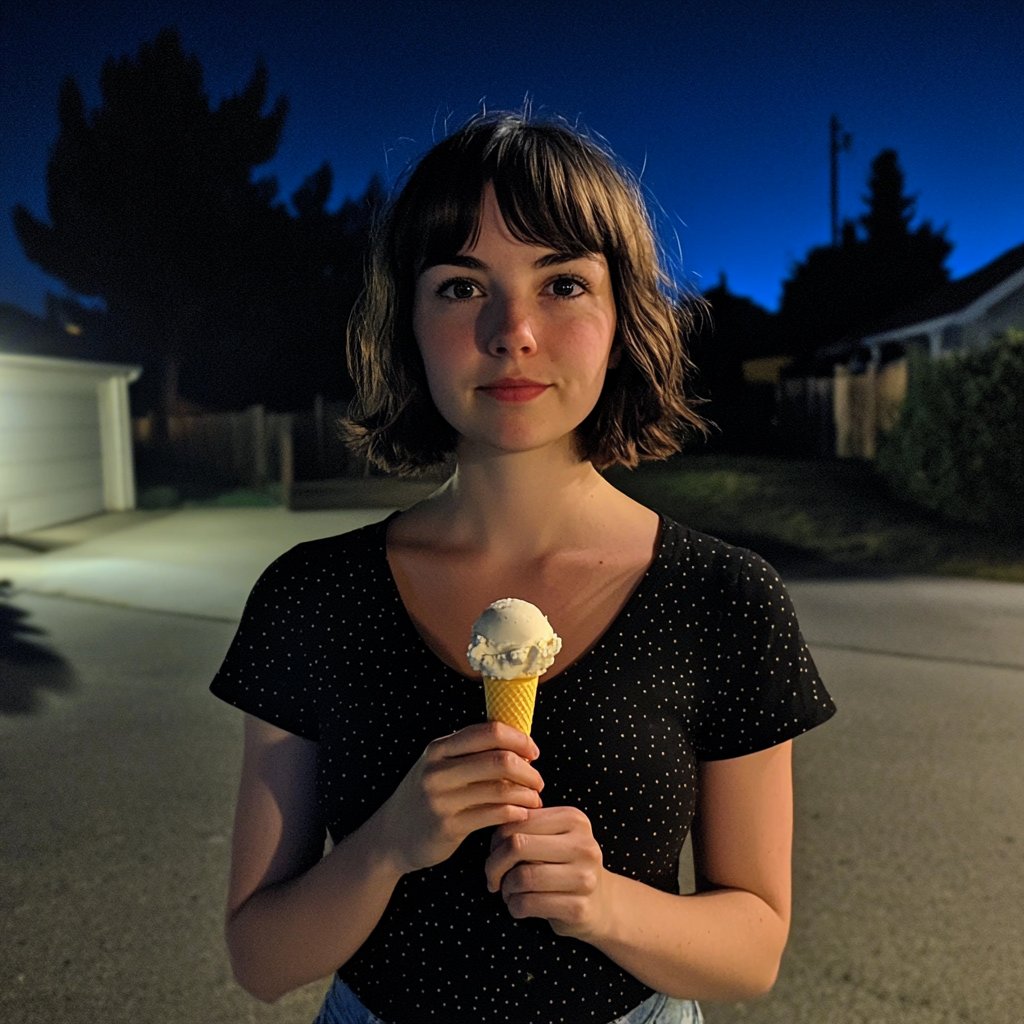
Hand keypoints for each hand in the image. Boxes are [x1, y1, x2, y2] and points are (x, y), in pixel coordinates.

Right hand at [376, 721, 543, 875]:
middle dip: (528, 770)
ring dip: (526, 794)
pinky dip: (515, 812)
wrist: (391, 836)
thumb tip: (518, 742)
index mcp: (439, 748)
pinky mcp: (447, 826)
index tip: (533, 751)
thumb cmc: (427, 796)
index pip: (490, 731)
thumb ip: (469, 751)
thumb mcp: (438, 765)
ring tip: (534, 799)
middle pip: (499, 759)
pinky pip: (493, 814)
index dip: (519, 739)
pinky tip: (521, 814)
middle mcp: (437, 769)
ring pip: (500, 789)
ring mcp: (441, 799)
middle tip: (537, 781)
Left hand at [484, 806, 610, 940]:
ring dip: (505, 889)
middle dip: (494, 864)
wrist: (601, 904)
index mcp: (574, 819)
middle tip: (493, 877)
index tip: (495, 854)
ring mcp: (584, 878)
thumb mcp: (552, 837)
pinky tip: (519, 906)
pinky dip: (513, 906)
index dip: (496, 839)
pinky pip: (527, 904)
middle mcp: (583, 845)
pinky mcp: (578, 908)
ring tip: (509, 892)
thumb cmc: (564, 866)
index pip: (519, 820)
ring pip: (521, 877)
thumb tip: (492, 823)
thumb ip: (527, 826)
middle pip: (517, 845)